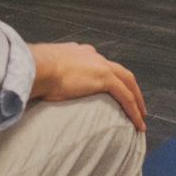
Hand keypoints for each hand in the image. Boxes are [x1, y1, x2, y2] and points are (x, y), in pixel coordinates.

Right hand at [30, 42, 145, 130]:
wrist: (37, 66)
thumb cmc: (34, 72)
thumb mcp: (44, 73)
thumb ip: (49, 78)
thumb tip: (41, 88)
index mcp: (78, 53)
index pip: (99, 64)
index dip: (108, 76)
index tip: (111, 88)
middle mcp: (92, 55)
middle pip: (119, 72)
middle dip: (129, 87)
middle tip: (135, 103)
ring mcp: (100, 65)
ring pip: (128, 83)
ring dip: (136, 100)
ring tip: (140, 116)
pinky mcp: (104, 78)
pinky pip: (126, 96)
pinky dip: (134, 109)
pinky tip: (137, 122)